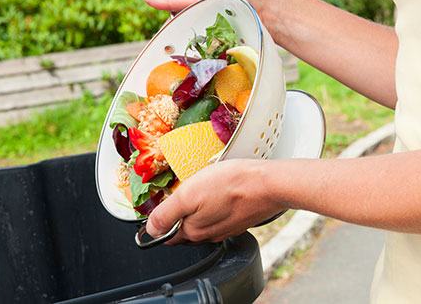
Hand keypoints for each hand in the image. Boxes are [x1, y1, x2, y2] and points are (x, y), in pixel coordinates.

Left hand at [146, 158, 286, 244]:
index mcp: (193, 231)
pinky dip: (214, 207)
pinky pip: (219, 217)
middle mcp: (209, 235)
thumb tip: (150, 229)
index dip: (160, 220)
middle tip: (179, 194)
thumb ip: (166, 214)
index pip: (166, 235)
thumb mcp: (188, 194)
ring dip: (197, 210)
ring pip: (203, 223)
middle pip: (184, 229)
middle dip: (178, 215)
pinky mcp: (239, 220)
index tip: (161, 205)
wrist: (269, 184)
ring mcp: (226, 228)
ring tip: (199, 191)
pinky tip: (218, 193)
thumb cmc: (232, 184)